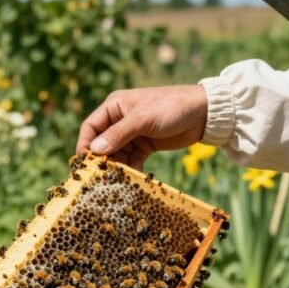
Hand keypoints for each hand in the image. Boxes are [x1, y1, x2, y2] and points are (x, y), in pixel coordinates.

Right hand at [76, 85, 207, 169]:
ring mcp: (133, 133)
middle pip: (102, 143)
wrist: (204, 113)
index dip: (85, 145)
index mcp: (115, 106)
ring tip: (117, 180)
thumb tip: (94, 150)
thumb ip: (118, 134)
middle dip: (102, 159)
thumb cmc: (171, 107)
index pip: (91, 127)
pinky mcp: (145, 145)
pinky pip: (132, 160)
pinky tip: (133, 178)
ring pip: (117, 154)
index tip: (85, 164)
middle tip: (100, 177)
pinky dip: (131, 169)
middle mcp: (120, 119)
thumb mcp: (143, 119)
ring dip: (117, 167)